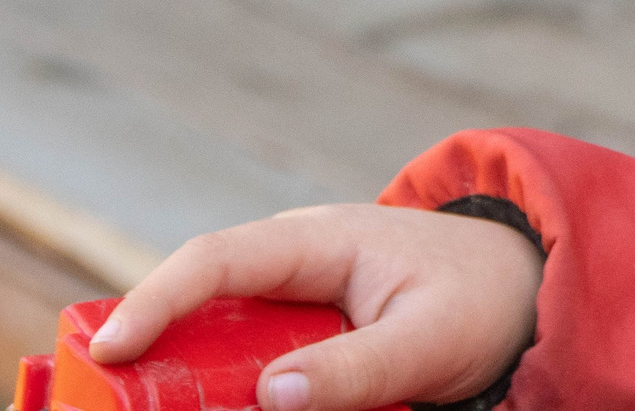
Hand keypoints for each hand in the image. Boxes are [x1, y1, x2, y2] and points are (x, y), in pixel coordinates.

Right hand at [87, 203, 542, 410]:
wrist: (524, 289)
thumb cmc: (482, 299)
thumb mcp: (430, 338)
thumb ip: (357, 369)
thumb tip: (272, 394)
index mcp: (320, 239)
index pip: (217, 259)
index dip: (156, 301)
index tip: (110, 350)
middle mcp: (293, 261)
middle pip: (200, 305)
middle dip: (156, 353)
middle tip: (122, 401)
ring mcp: (295, 298)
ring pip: (220, 341)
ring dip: (195, 380)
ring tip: (170, 405)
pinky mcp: (302, 336)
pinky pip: (250, 362)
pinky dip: (234, 390)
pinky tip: (229, 402)